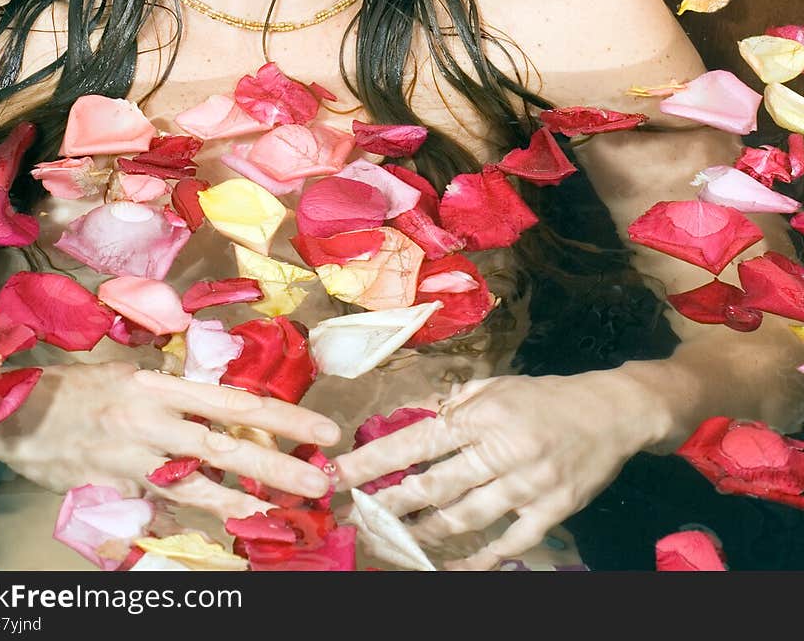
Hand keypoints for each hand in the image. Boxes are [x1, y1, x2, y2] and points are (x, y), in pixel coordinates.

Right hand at [0, 361, 340, 522]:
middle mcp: (152, 420)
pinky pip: (159, 509)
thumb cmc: (78, 387)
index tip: (322, 428)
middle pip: (226, 445)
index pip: (235, 401)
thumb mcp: (131, 372)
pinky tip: (220, 534)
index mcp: (161, 384)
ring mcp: (132, 459)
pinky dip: (189, 522)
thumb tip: (220, 399)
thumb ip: (175, 389)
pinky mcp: (113, 490)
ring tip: (284, 514)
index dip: (283, 416)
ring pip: (198, 487)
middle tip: (321, 478)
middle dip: (279, 464)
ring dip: (244, 501)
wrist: (15, 415)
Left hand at [334, 370, 657, 569]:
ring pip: (466, 517)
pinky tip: (451, 567)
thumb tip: (416, 416)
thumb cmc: (547, 397)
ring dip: (426, 532)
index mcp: (484, 413)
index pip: (419, 439)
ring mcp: (529, 483)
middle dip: (391, 504)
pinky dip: (479, 560)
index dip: (376, 460)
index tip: (341, 473)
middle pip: (435, 485)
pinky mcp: (552, 509)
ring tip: (397, 539)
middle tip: (359, 516)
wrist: (613, 411)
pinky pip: (509, 543)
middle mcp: (503, 448)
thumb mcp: (499, 385)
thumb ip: (457, 402)